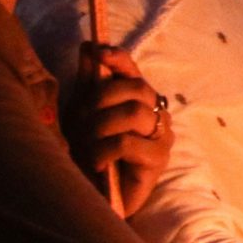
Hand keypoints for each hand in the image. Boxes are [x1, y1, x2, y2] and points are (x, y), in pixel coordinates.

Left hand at [70, 45, 172, 214]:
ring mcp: (161, 136)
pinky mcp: (158, 159)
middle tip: (80, 119)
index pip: (133, 70)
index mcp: (138, 99)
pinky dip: (104, 149)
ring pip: (134, 112)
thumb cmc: (89, 153)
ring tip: (87, 142)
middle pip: (136, 87)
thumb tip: (88, 46)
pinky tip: (96, 162)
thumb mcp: (82, 114)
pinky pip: (127, 143)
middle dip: (101, 98)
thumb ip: (88, 82)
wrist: (94, 196)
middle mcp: (156, 113)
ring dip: (101, 125)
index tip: (97, 52)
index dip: (118, 58)